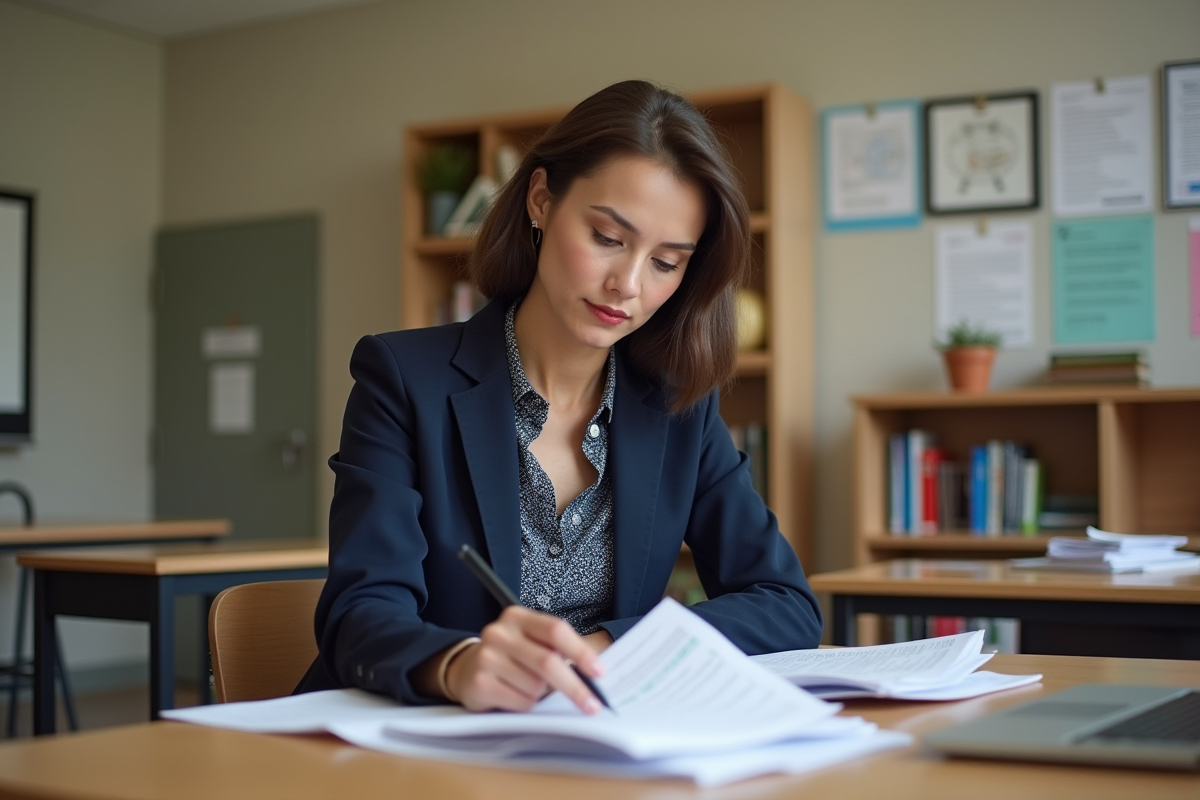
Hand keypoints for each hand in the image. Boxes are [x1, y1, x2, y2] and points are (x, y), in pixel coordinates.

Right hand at [445, 606, 605, 713]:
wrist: (466, 668)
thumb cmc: (511, 656)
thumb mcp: (532, 642)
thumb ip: (559, 650)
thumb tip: (595, 673)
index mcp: (518, 617)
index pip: (556, 630)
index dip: (580, 652)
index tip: (598, 672)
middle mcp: (500, 633)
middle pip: (548, 661)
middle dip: (574, 686)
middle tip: (592, 704)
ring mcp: (487, 657)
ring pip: (535, 687)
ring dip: (542, 695)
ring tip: (530, 688)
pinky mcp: (479, 682)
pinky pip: (520, 702)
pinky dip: (527, 705)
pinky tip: (515, 695)